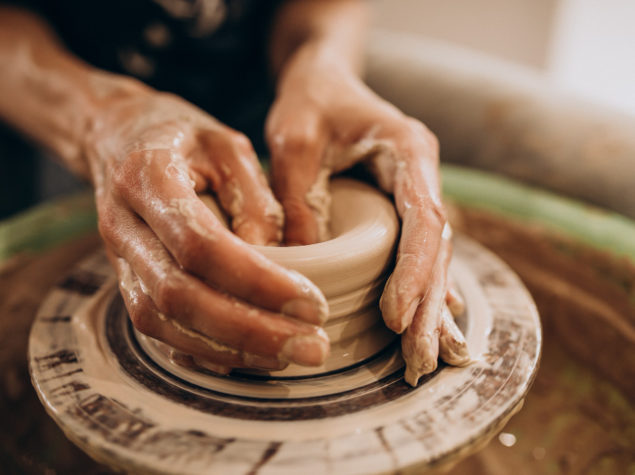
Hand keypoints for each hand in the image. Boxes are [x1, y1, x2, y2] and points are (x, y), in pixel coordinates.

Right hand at [85, 86, 328, 372]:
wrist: (119, 138)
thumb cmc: (184, 137)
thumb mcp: (229, 145)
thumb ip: (253, 200)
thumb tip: (275, 263)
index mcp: (148, 178)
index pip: (200, 244)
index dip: (258, 282)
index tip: (313, 304)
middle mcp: (122, 224)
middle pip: (178, 296)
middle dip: (249, 331)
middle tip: (313, 347)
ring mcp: (117, 258)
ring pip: (161, 322)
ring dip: (227, 349)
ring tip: (288, 356)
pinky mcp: (125, 280)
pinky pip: (154, 329)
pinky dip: (199, 351)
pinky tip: (246, 358)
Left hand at [266, 47, 469, 384]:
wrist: (323, 79)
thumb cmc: (311, 101)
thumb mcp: (294, 140)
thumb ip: (300, 197)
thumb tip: (304, 266)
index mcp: (410, 150)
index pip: (423, 218)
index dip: (415, 272)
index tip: (399, 318)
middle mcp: (422, 175)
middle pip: (436, 248)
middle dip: (429, 307)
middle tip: (421, 361)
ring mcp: (415, 194)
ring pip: (432, 258)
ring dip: (429, 310)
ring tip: (425, 359)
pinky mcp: (400, 209)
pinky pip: (417, 255)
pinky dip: (421, 292)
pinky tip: (425, 326)